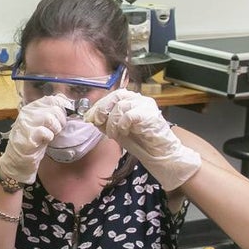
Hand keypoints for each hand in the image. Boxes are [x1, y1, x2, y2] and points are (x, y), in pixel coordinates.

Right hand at [0, 95, 68, 184]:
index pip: (53, 99)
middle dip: (61, 120)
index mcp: (32, 107)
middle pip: (54, 108)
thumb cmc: (32, 140)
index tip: (66, 116)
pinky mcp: (28, 135)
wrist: (18, 157)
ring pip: (50, 118)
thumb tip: (66, 102)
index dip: (64, 107)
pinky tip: (44, 140)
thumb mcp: (42, 122)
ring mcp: (26, 123)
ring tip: (51, 134)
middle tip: (57, 129)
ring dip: (55, 128)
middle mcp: (28, 112)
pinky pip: (46, 132)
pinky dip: (49, 137)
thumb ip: (51, 112)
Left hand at [85, 89, 200, 190]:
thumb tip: (90, 117)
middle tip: (98, 122)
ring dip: (112, 122)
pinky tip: (124, 132)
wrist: (158, 153)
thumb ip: (105, 122)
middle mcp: (139, 99)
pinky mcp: (150, 114)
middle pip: (116, 95)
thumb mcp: (117, 130)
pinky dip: (122, 124)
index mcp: (131, 100)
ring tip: (114, 134)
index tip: (89, 117)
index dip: (98, 106)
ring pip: (121, 105)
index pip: (112, 96)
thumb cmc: (139, 141)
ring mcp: (146, 105)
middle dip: (103, 109)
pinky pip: (130, 115)